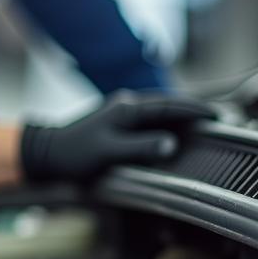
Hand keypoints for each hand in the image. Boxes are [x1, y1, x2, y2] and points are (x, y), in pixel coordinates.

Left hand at [21, 90, 215, 183]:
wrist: (46, 152)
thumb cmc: (73, 153)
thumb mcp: (109, 152)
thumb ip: (140, 147)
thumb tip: (170, 143)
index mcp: (125, 109)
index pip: (167, 105)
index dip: (192, 110)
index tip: (212, 115)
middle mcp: (123, 105)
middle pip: (164, 105)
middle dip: (188, 110)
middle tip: (210, 119)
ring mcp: (118, 111)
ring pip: (155, 111)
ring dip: (175, 116)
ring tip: (195, 124)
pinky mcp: (113, 121)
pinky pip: (145, 118)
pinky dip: (161, 122)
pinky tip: (168, 131)